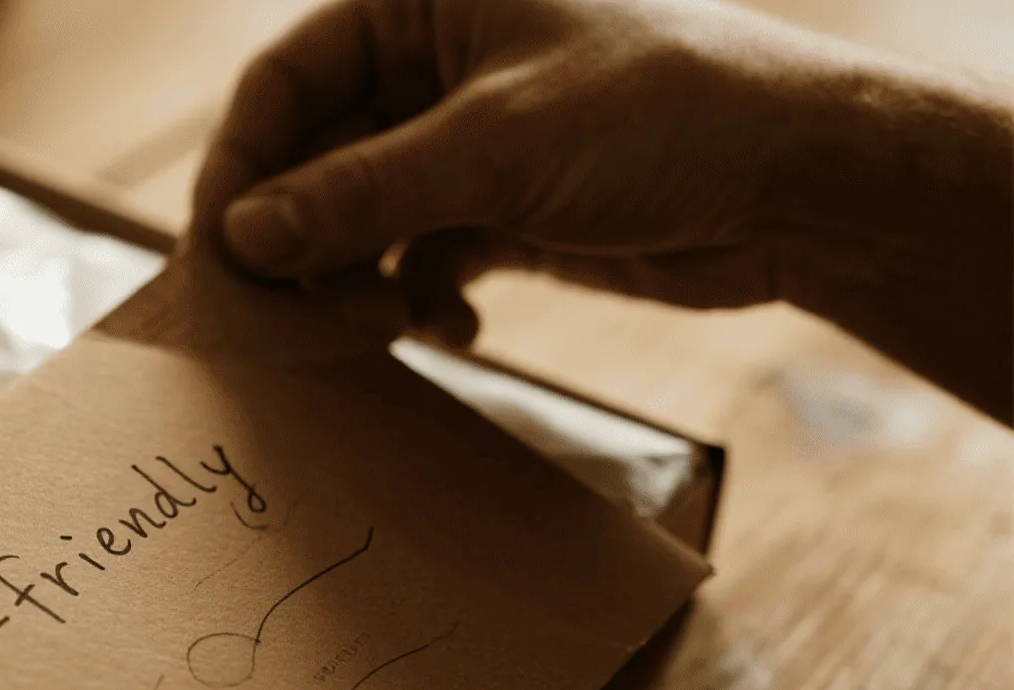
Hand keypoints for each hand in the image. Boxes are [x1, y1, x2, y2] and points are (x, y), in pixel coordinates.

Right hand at [195, 0, 1011, 422]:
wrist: (798, 184)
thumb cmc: (660, 114)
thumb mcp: (493, 149)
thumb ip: (356, 194)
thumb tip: (237, 238)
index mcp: (422, 1)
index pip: (287, 80)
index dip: (241, 166)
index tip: (220, 253)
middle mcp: (434, 63)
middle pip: (313, 155)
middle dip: (298, 239)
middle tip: (283, 318)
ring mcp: (464, 139)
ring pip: (357, 215)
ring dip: (354, 279)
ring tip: (379, 327)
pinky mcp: (497, 207)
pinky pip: (413, 255)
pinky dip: (414, 298)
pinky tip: (450, 328)